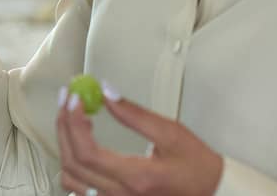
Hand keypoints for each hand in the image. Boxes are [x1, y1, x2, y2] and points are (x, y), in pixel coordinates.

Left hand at [56, 82, 222, 195]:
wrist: (212, 193)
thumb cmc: (197, 167)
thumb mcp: (172, 133)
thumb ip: (135, 114)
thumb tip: (106, 92)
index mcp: (137, 178)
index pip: (87, 152)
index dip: (73, 122)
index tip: (74, 98)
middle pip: (73, 163)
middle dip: (64, 126)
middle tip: (68, 100)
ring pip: (70, 178)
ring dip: (66, 145)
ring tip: (74, 119)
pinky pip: (80, 188)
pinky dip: (73, 164)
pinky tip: (80, 144)